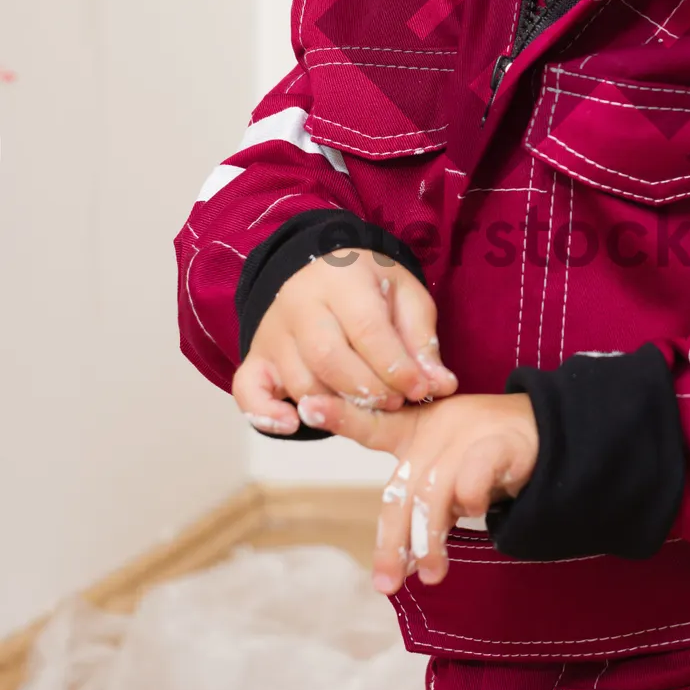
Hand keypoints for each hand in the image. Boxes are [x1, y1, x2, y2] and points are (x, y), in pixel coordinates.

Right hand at [232, 247, 456, 434]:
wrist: (319, 267)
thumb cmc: (369, 283)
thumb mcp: (405, 295)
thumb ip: (422, 340)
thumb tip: (440, 385)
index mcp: (342, 280)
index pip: (367, 330)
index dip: (396, 367)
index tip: (421, 389)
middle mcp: (300, 304)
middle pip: (329, 358)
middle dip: (369, 389)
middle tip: (396, 401)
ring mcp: (272, 332)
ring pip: (299, 381)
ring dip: (336, 406)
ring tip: (368, 407)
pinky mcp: (256, 356)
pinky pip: (248, 391)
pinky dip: (265, 414)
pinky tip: (294, 423)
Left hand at [295, 390, 538, 590]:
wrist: (552, 435)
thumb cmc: (489, 456)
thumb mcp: (447, 476)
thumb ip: (421, 510)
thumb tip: (397, 568)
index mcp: (417, 430)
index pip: (372, 424)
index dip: (341, 416)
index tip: (308, 406)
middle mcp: (437, 427)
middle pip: (401, 488)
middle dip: (391, 540)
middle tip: (386, 583)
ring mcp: (467, 431)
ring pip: (432, 491)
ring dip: (429, 538)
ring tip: (431, 573)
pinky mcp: (499, 441)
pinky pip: (472, 479)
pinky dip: (470, 501)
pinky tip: (475, 516)